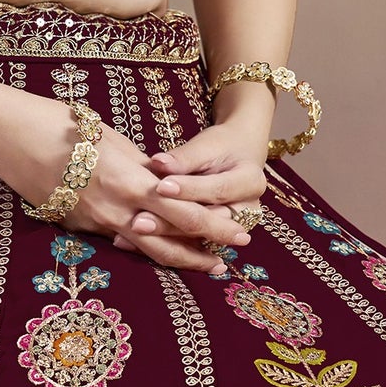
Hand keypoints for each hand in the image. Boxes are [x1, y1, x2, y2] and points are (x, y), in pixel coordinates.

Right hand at [7, 97, 248, 275]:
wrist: (15, 139)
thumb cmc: (67, 128)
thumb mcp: (113, 141)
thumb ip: (140, 167)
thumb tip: (159, 180)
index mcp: (132, 183)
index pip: (185, 211)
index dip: (215, 225)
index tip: (239, 232)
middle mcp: (118, 210)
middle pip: (171, 238)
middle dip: (204, 250)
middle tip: (230, 260)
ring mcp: (96, 224)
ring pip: (145, 248)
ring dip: (177, 257)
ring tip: (204, 265)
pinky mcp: (77, 228)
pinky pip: (114, 239)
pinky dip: (138, 244)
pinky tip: (153, 246)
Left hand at [108, 114, 267, 260]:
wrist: (238, 156)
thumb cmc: (221, 145)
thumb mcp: (207, 144)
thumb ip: (184, 157)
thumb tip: (158, 163)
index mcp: (250, 182)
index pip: (217, 190)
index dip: (188, 189)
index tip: (160, 186)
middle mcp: (247, 210)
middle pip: (207, 221)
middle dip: (171, 222)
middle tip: (139, 221)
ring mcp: (234, 226)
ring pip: (198, 237)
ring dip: (165, 236)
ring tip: (135, 230)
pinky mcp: (217, 235)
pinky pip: (191, 242)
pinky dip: (164, 241)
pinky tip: (136, 239)